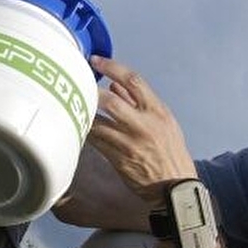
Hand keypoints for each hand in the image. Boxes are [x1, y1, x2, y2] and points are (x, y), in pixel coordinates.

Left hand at [86, 56, 198, 205]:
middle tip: (77, 84)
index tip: (95, 61)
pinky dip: (85, 133)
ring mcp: (130, 143)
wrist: (176, 187)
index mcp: (157, 111)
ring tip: (72, 105)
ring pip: (99, 122)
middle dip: (91, 91)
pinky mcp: (119, 159)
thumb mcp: (163, 122)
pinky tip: (77, 127)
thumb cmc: (170, 152)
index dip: (112, 67)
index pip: (133, 80)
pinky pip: (96, 142)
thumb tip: (114, 84)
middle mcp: (144, 124)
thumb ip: (138, 102)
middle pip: (111, 101)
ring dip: (84, 113)